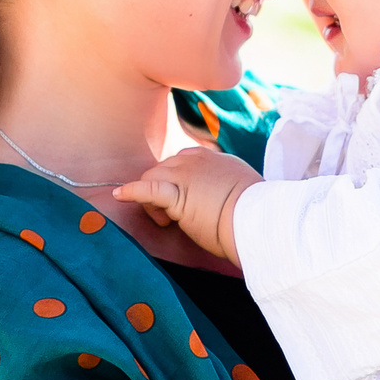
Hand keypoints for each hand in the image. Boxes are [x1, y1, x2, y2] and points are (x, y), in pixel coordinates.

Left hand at [115, 148, 262, 264]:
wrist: (258, 221)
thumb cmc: (255, 212)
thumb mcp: (243, 189)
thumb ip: (228, 187)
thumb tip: (225, 199)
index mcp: (214, 158)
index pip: (182, 161)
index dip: (177, 180)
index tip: (185, 198)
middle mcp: (197, 160)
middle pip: (164, 168)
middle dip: (164, 190)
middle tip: (175, 216)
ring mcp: (185, 174)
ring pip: (153, 177)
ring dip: (154, 200)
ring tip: (168, 221)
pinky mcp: (176, 194)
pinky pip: (148, 189)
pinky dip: (132, 191)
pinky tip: (120, 195)